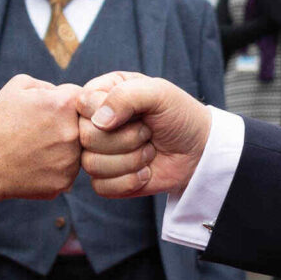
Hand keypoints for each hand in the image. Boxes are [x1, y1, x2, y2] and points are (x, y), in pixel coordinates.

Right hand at [0, 74, 82, 236]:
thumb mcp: (17, 86)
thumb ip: (49, 85)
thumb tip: (65, 94)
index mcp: (65, 104)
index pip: (83, 98)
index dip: (64, 103)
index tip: (47, 111)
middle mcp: (74, 132)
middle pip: (84, 125)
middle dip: (67, 125)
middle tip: (39, 132)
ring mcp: (71, 160)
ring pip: (78, 149)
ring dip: (63, 147)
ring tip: (34, 149)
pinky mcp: (65, 182)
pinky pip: (68, 170)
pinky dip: (55, 168)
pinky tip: (33, 165)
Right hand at [79, 72, 208, 198]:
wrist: (199, 151)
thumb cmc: (179, 116)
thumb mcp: (159, 93)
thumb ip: (126, 95)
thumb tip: (99, 121)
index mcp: (101, 94)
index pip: (82, 104)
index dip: (107, 112)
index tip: (137, 113)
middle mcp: (94, 123)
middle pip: (86, 138)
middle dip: (126, 139)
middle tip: (147, 133)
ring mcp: (97, 152)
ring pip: (91, 164)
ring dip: (130, 161)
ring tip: (148, 151)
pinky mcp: (105, 179)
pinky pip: (100, 186)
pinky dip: (129, 181)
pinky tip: (145, 171)